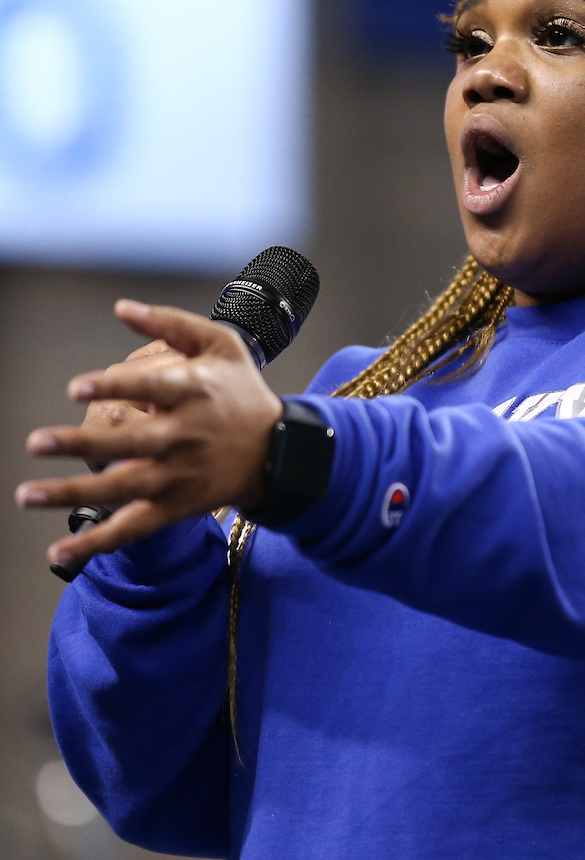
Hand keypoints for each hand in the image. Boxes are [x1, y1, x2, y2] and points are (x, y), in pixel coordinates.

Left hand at [15, 300, 283, 571]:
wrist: (281, 451)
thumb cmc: (242, 391)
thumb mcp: (220, 345)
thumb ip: (170, 323)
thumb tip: (121, 308)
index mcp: (195, 392)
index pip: (152, 389)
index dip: (114, 387)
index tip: (76, 387)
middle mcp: (186, 436)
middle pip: (131, 444)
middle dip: (82, 445)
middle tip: (36, 442)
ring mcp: (181, 476)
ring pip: (124, 489)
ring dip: (74, 493)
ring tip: (27, 494)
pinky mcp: (178, 506)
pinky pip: (135, 528)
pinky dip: (98, 543)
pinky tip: (61, 552)